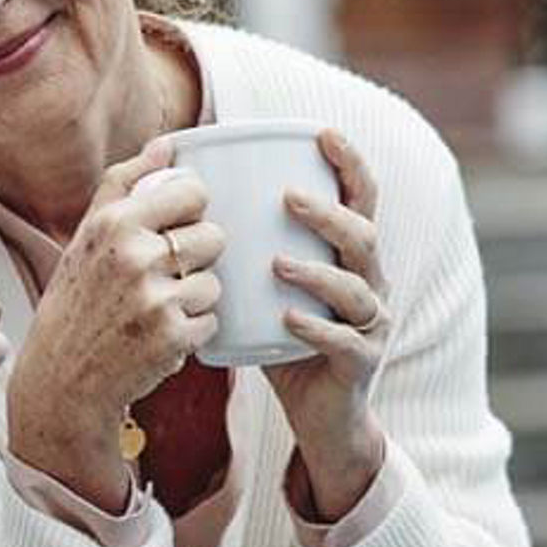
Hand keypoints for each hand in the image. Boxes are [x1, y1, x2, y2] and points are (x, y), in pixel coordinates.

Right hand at [5, 138, 226, 510]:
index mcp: (114, 222)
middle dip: (195, 257)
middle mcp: (135, 255)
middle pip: (213, 235)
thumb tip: (170, 144)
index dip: (191, 209)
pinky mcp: (173, 337)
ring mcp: (155, 298)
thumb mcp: (87, 236)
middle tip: (161, 276)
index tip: (173, 226)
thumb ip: (126, 183)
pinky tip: (158, 335)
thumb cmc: (76, 300)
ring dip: (194, 297)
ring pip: (215, 280)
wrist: (62, 376)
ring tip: (156, 309)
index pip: (192, 191)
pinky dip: (193, 330)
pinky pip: (212, 320)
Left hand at [262, 128, 392, 518]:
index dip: (349, 165)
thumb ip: (238, 241)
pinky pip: (346, 342)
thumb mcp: (261, 284)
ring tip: (276, 264)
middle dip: (329, 214)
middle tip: (287, 198)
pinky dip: (317, 329)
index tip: (323, 132)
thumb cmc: (279, 336)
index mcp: (346, 255)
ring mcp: (370, 325)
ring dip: (316, 273)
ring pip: (357, 289)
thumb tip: (177, 186)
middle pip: (364, 236)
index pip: (360, 200)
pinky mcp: (360, 364)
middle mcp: (368, 282)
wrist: (316, 414)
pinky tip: (289, 319)